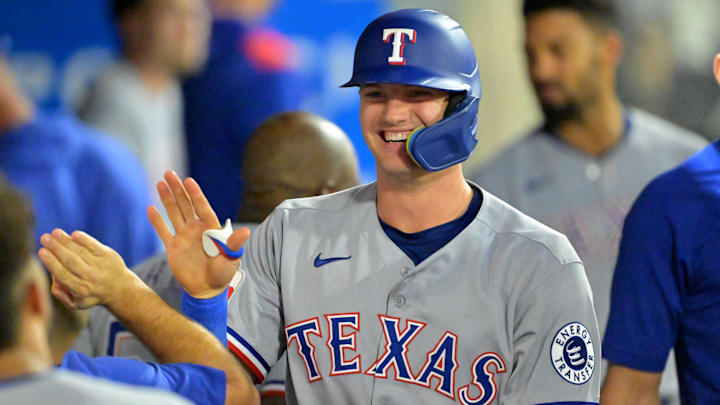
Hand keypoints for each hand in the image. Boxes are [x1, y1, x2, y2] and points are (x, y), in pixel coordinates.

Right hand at [38, 229, 137, 309]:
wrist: (120, 289)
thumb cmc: (91, 294)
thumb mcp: (75, 303)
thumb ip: (60, 293)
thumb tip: (53, 278)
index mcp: (80, 289)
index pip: (63, 274)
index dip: (51, 262)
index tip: (42, 251)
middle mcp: (91, 278)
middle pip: (71, 261)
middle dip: (56, 248)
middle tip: (44, 238)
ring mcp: (100, 265)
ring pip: (81, 251)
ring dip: (66, 241)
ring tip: (55, 232)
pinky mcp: (108, 255)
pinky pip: (95, 246)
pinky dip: (85, 240)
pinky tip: (74, 234)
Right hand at [149, 171, 249, 298]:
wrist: (207, 289)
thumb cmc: (223, 273)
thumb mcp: (231, 258)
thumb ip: (234, 244)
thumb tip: (247, 231)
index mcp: (210, 229)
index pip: (202, 207)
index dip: (195, 194)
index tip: (188, 181)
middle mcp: (196, 229)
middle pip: (185, 205)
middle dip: (177, 189)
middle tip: (169, 173)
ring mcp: (183, 236)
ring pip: (173, 213)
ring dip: (167, 199)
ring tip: (160, 183)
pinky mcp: (172, 247)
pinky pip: (163, 231)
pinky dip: (156, 220)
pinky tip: (150, 208)